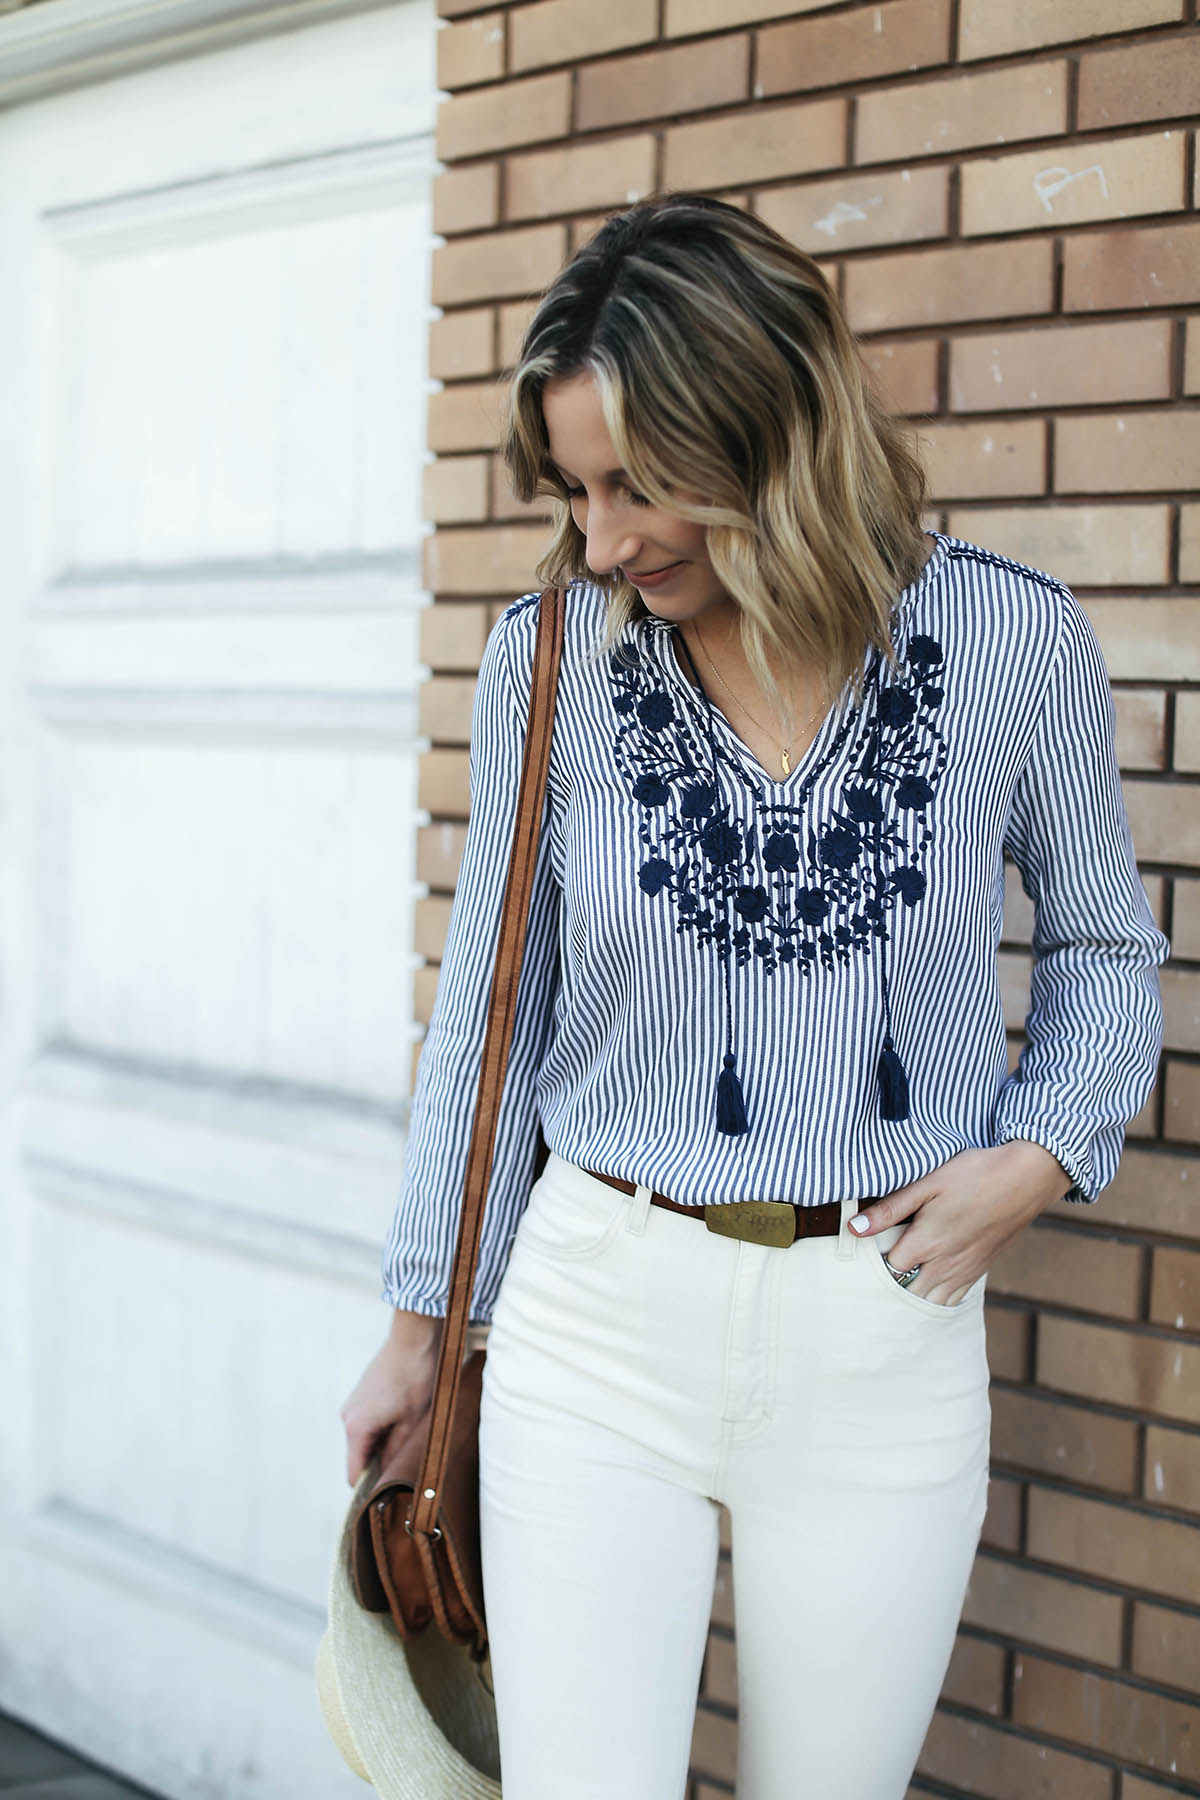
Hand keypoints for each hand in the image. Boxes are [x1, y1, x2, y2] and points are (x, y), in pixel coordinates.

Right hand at [340, 1310, 442, 1485]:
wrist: (414, 1337)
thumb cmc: (416, 1376)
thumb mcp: (412, 1421)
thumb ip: (397, 1452)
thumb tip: (391, 1476)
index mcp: (356, 1427)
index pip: (354, 1474)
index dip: (370, 1488)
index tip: (390, 1495)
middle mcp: (347, 1417)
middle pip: (360, 1457)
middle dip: (381, 1463)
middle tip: (408, 1461)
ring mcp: (353, 1405)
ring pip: (365, 1440)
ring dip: (384, 1443)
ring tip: (410, 1434)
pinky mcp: (361, 1396)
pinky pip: (368, 1424)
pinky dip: (383, 1428)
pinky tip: (404, 1418)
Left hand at [847, 1140, 1073, 1305]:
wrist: (1024, 1179)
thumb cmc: (974, 1174)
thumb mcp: (927, 1183)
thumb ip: (890, 1208)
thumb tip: (854, 1228)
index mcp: (926, 1243)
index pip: (887, 1270)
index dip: (872, 1264)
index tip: (862, 1255)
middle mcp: (944, 1265)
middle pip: (905, 1293)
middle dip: (888, 1288)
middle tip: (873, 1276)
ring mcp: (964, 1271)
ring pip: (929, 1302)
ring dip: (911, 1296)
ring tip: (895, 1284)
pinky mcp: (979, 1270)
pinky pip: (952, 1299)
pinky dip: (935, 1299)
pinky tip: (925, 1287)